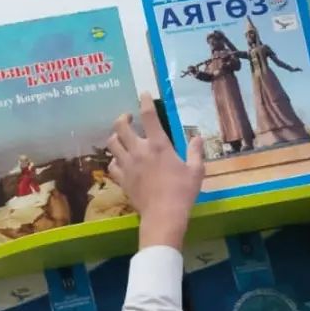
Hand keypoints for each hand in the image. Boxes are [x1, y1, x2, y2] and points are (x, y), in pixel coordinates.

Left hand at [108, 93, 204, 249]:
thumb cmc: (183, 192)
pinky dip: (114, 160)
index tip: (144, 94)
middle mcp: (139, 150)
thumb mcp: (196, 171)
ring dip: (115, 137)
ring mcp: (127, 165)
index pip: (149, 116)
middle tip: (128, 117)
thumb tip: (198, 137)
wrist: (163, 215)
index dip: (145, 102)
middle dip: (122, 118)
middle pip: (120, 126)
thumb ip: (196, 152)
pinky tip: (120, 161)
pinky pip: (112, 165)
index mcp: (159, 145)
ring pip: (111, 144)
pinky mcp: (122, 179)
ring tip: (121, 137)